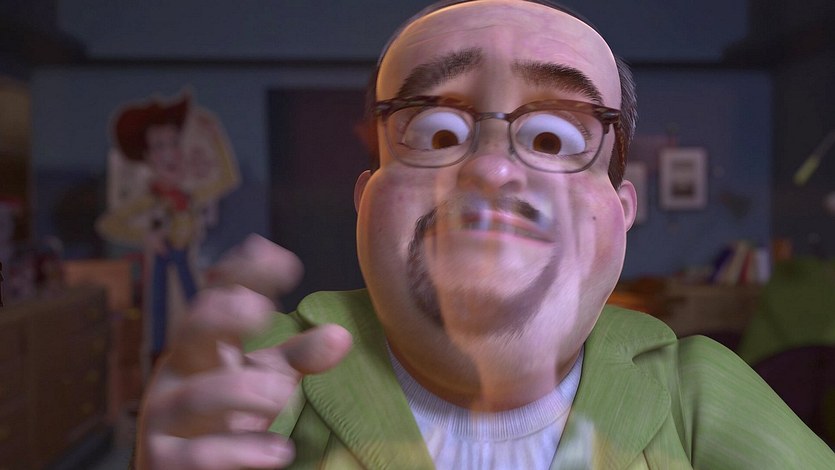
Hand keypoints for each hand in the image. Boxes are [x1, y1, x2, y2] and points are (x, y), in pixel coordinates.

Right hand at [135, 235, 351, 468]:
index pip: (216, 296)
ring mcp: (164, 418)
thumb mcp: (267, 378)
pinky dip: (241, 452)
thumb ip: (301, 355)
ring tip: (285, 393)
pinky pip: (197, 457)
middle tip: (262, 311)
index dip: (243, 274)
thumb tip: (341, 335)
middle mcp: (178, 372)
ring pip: (195, 397)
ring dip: (242, 390)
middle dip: (224, 315)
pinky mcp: (165, 463)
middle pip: (190, 330)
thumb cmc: (229, 413)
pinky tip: (279, 452)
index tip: (283, 260)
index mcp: (202, 343)